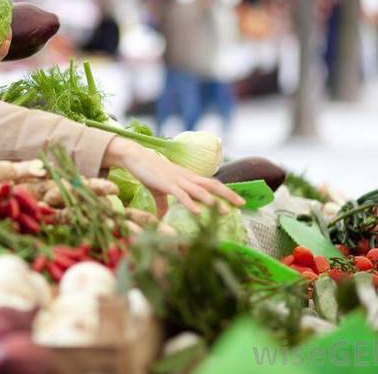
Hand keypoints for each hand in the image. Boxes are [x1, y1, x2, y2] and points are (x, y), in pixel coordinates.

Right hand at [103, 138, 244, 217]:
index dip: (225, 191)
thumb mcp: (159, 190)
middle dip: (227, 194)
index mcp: (188, 177)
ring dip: (213, 201)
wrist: (135, 157)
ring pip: (200, 190)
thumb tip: (162, 219)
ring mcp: (177, 180)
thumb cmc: (148, 172)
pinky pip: (181, 195)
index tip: (239, 200)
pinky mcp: (166, 184)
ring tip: (225, 212)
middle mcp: (186, 177)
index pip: (211, 183)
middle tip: (242, 204)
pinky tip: (197, 213)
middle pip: (212, 185)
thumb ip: (163, 204)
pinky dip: (190, 204)